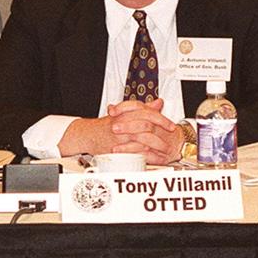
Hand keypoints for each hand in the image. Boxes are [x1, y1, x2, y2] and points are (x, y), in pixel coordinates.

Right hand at [58, 99, 181, 163]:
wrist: (87, 135)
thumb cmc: (105, 125)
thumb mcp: (124, 113)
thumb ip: (142, 109)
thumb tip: (158, 103)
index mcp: (125, 113)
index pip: (147, 112)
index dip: (161, 118)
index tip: (170, 124)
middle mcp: (123, 122)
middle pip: (147, 123)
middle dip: (161, 130)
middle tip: (171, 135)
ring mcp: (120, 136)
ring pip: (142, 137)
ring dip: (156, 143)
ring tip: (165, 148)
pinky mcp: (117, 148)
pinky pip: (134, 150)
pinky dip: (145, 153)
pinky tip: (153, 154)